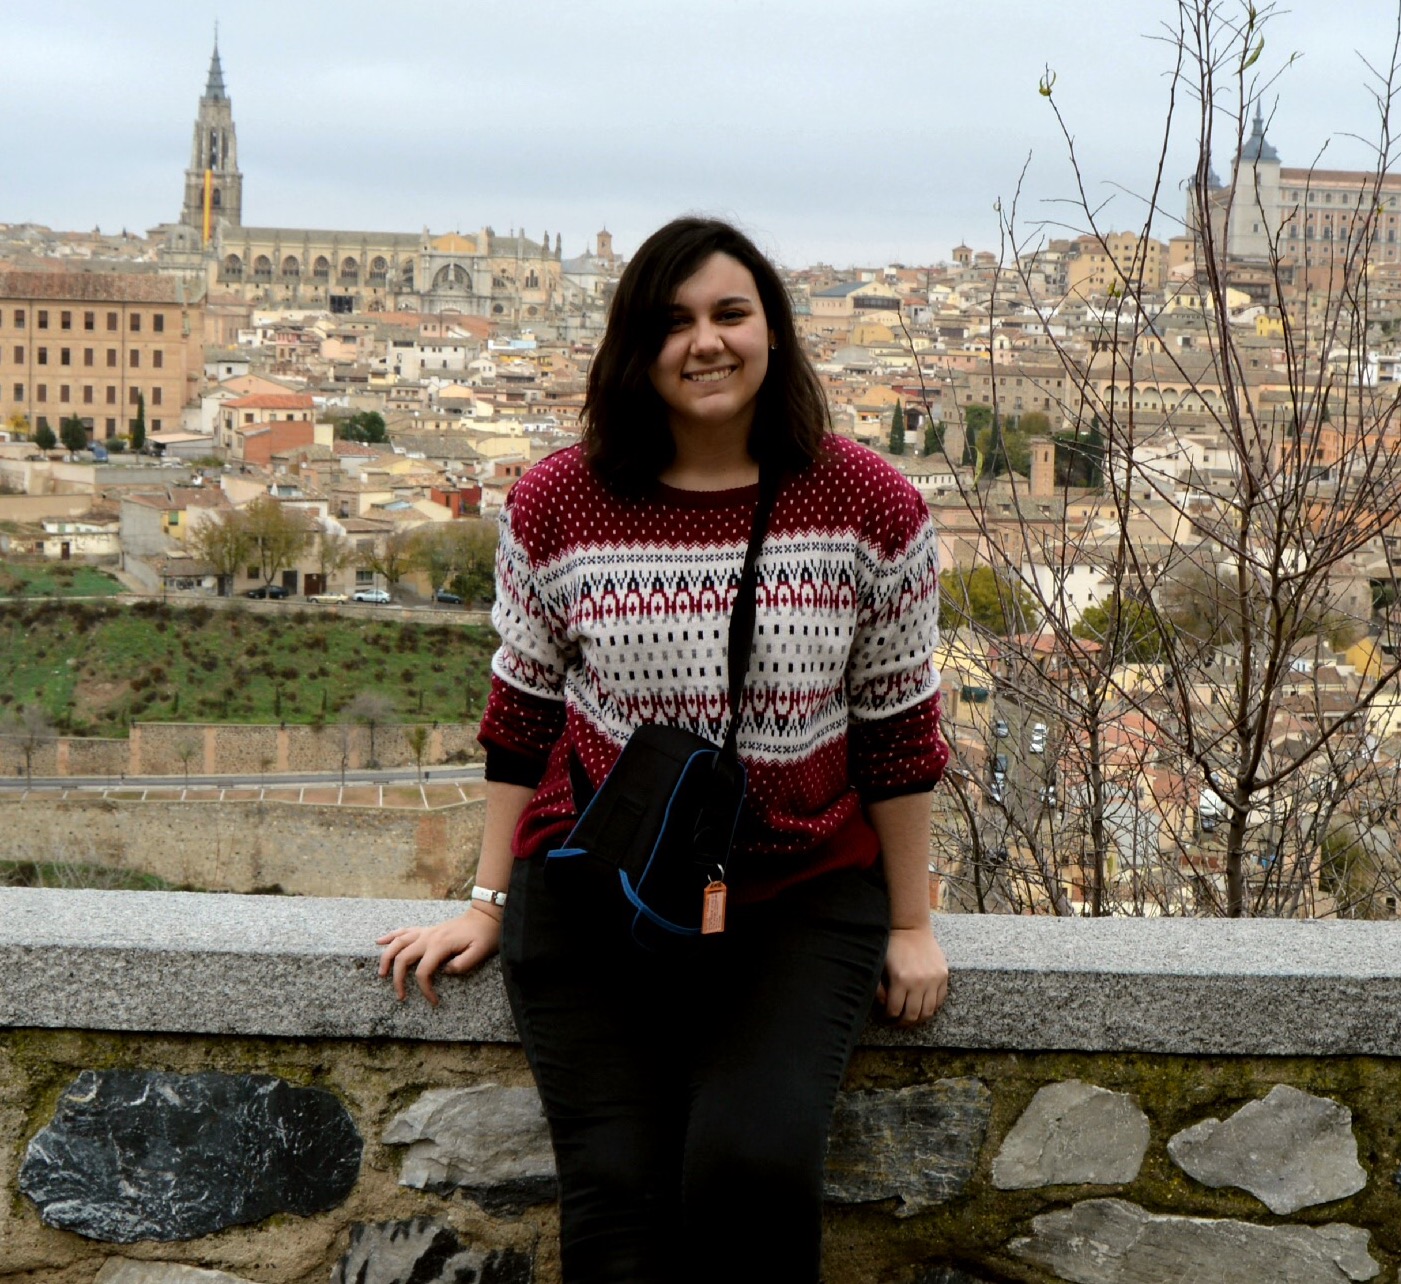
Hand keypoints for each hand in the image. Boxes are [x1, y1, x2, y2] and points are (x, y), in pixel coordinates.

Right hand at [376, 905, 502, 1006]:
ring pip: (398, 942)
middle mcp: (429, 937)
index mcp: (440, 945)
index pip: (423, 971)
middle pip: (403, 957)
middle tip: (400, 995)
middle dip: (398, 978)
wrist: (486, 915)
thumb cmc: (485, 935)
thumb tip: (445, 971)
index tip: (433, 1001)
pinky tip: (379, 941)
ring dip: (387, 957)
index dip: (424, 989)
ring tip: (381, 973)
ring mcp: (426, 932)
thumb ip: (463, 964)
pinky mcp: (427, 930)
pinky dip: (390, 936)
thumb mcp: (481, 952)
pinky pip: (404, 931)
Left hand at [877, 926, 948, 1025]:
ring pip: (928, 1012)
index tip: (885, 1017)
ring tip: (910, 1017)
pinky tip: (922, 1006)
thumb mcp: (879, 966)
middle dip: (903, 1022)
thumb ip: (879, 988)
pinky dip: (932, 1007)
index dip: (888, 1017)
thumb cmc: (891, 946)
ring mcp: (933, 979)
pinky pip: (940, 1000)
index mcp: (900, 979)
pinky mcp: (943, 975)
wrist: (910, 927)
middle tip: (897, 1022)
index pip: (895, 1010)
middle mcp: (919, 982)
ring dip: (919, 1019)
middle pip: (913, 1015)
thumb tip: (886, 1006)